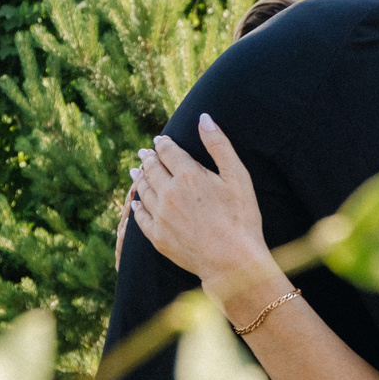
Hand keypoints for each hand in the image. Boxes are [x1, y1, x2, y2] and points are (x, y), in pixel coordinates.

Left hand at [129, 115, 272, 289]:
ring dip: (139, 178)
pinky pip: (141, 218)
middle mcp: (168, 193)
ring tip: (136, 171)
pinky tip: (137, 203)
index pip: (168, 152)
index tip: (159, 140)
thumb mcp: (238, 177)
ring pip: (144, 191)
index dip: (163, 144)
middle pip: (152, 169)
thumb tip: (204, 117)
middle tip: (144, 153)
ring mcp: (161, 216)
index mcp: (188, 175)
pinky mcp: (158, 238)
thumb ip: (219, 145)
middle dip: (148, 159)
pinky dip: (138, 206)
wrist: (233, 262)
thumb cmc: (241, 218)